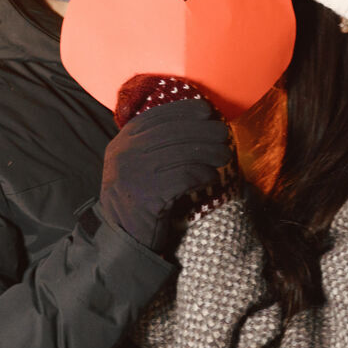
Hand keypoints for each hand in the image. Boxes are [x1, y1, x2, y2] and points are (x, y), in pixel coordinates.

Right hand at [100, 95, 233, 253]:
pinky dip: (203, 175)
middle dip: (204, 131)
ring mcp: (134, 174)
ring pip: (181, 154)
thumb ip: (154, 142)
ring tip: (224, 156)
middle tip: (225, 135)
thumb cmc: (140, 195)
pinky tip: (212, 178)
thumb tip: (197, 120)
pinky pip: (184, 178)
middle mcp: (125, 153)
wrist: (123, 236)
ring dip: (209, 153)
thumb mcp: (137, 162)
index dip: (184, 110)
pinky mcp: (147, 197)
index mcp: (123, 141)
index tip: (207, 110)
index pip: (156, 116)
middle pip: (172, 133)